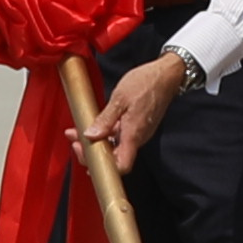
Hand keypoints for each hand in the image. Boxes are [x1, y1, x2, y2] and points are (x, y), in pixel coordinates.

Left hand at [77, 53, 188, 169]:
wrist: (166, 75)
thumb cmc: (146, 83)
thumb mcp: (120, 98)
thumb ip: (105, 119)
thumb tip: (90, 135)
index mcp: (133, 134)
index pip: (121, 166)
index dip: (103, 168)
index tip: (86, 153)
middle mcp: (138, 138)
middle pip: (114, 159)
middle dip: (91, 152)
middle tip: (75, 141)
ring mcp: (139, 133)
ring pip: (115, 147)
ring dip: (96, 142)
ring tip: (79, 130)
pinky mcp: (138, 127)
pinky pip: (119, 138)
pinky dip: (105, 135)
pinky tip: (96, 125)